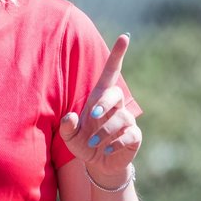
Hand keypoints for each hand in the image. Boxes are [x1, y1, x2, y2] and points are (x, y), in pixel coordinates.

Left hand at [59, 33, 141, 186]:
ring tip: (93, 143)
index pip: (111, 71)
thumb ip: (66, 126)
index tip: (124, 37)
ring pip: (120, 118)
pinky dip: (115, 143)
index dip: (117, 55)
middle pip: (115, 93)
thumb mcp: (69, 136)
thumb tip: (70, 117)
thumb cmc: (83, 142)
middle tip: (91, 117)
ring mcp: (127, 120)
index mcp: (100, 98)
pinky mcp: (134, 136)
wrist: (98, 163)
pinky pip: (128, 134)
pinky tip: (105, 149)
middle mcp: (115, 106)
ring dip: (104, 131)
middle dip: (104, 103)